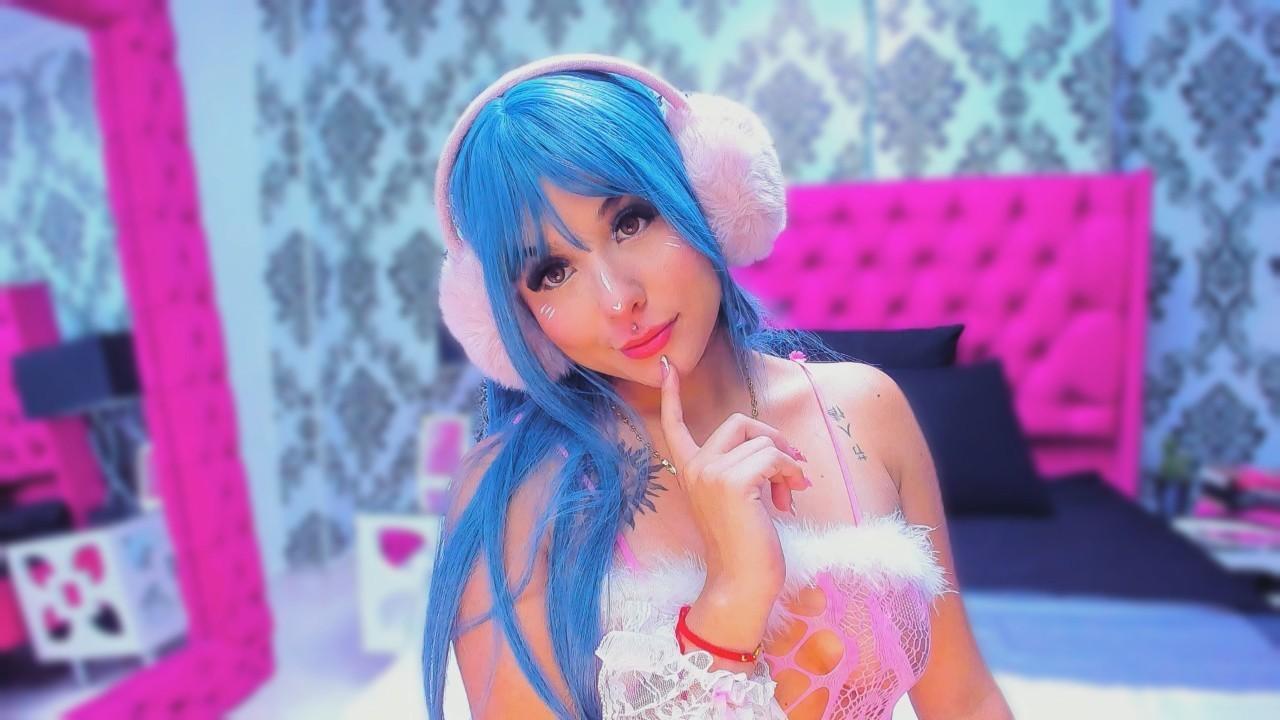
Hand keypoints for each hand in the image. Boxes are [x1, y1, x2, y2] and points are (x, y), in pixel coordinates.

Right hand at [658, 354, 809, 637]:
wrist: (740, 584)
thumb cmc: (746, 548)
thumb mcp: (740, 501)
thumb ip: (746, 472)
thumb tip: (785, 455)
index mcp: (690, 472)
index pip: (675, 426)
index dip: (673, 396)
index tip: (667, 367)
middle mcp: (696, 468)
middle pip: (740, 422)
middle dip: (774, 439)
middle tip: (792, 468)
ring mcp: (712, 473)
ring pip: (763, 441)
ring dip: (787, 465)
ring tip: (789, 495)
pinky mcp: (733, 481)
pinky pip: (773, 457)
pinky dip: (790, 473)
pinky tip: (788, 498)